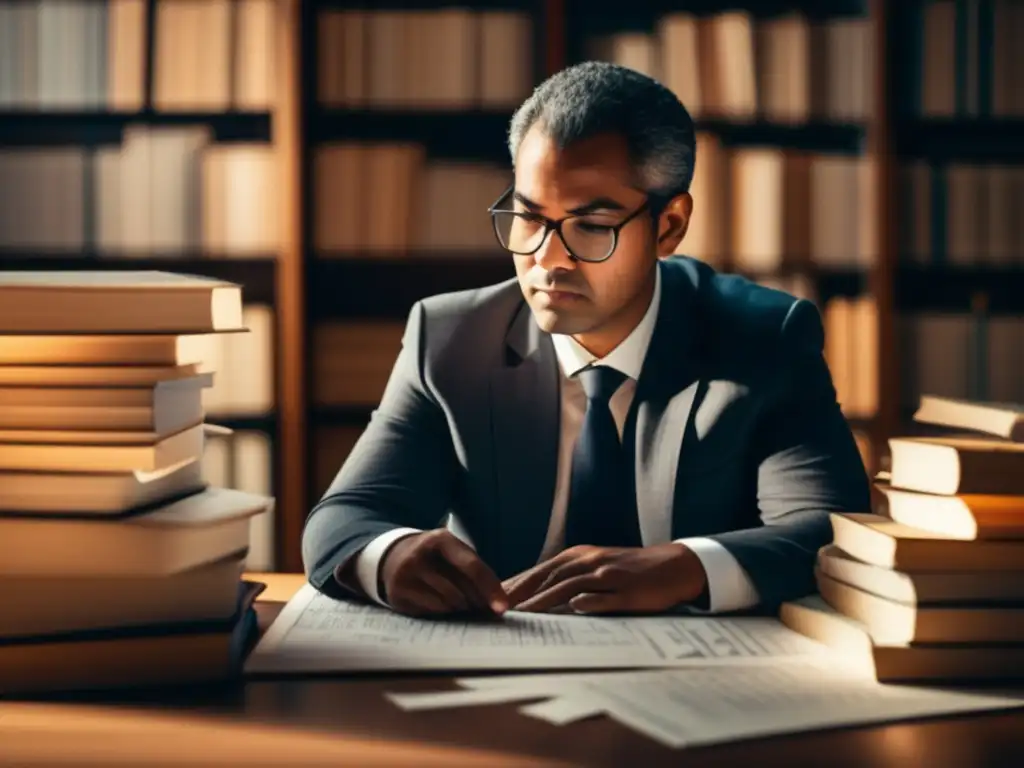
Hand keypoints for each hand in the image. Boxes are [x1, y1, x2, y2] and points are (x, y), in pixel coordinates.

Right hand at [380, 529, 508, 617]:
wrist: (393, 557)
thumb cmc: (435, 559)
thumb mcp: (453, 553)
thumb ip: (474, 571)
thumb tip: (497, 603)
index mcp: (441, 539)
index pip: (472, 566)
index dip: (490, 588)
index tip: (502, 608)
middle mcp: (420, 554)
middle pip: (460, 590)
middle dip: (475, 603)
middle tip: (482, 608)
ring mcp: (406, 575)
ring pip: (446, 604)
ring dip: (460, 609)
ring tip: (462, 605)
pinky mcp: (398, 593)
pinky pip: (431, 611)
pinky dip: (442, 612)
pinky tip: (442, 606)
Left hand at [502, 543, 706, 613]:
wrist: (672, 566)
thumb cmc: (630, 569)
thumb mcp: (596, 565)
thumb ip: (569, 576)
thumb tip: (536, 592)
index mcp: (580, 555)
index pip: (541, 570)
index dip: (518, 583)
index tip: (494, 596)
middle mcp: (591, 562)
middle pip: (550, 576)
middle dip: (523, 592)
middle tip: (499, 608)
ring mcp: (609, 576)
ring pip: (571, 587)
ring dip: (545, 600)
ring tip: (524, 615)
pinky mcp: (628, 592)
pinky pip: (605, 598)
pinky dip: (587, 602)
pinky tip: (572, 610)